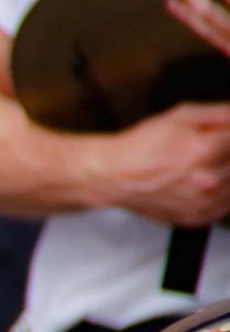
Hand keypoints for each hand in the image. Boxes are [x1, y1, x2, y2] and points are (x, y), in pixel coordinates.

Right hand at [95, 101, 229, 225]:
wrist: (114, 177)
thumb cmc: (141, 148)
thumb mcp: (181, 116)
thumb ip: (220, 114)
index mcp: (205, 151)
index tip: (224, 138)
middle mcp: (207, 180)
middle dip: (226, 154)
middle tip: (210, 152)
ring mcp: (203, 202)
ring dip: (227, 175)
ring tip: (205, 166)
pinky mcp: (197, 217)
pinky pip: (225, 207)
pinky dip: (222, 194)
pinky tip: (206, 183)